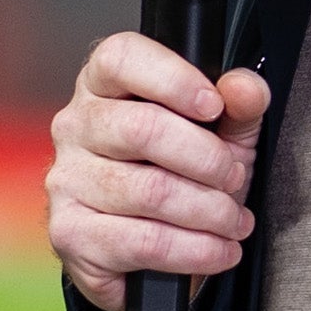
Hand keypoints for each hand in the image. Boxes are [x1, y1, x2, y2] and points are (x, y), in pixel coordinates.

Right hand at [47, 33, 272, 310]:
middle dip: (207, 159)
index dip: (172, 78)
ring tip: (234, 221)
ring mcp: (66, 180)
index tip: (213, 106)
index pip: (120, 58)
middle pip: (143, 128)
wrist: (146, 252)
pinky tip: (218, 249)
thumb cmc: (180, 176)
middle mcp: (75, 127)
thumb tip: (245, 88)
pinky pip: (144, 242)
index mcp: (103, 86)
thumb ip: (238, 107)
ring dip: (209, 211)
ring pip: (150, 190)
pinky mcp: (70, 233)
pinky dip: (196, 250)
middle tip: (235, 178)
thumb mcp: (220, 135)